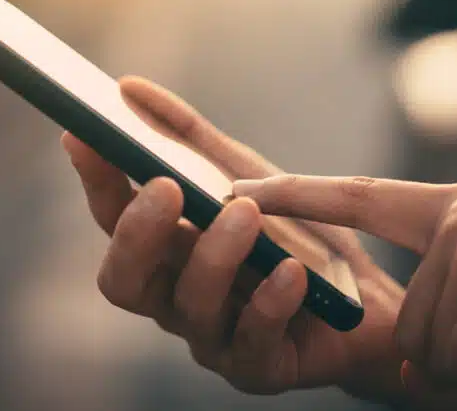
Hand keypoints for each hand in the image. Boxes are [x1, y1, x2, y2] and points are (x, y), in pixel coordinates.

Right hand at [62, 77, 406, 402]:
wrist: (371, 299)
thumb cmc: (298, 236)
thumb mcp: (245, 173)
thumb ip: (186, 138)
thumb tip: (128, 87)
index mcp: (166, 251)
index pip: (113, 217)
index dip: (95, 180)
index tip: (85, 134)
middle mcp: (176, 296)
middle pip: (124, 279)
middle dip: (137, 233)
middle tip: (166, 187)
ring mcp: (213, 337)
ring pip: (188, 306)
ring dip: (214, 255)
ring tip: (246, 214)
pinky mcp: (258, 368)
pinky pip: (251, 343)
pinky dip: (268, 304)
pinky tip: (292, 274)